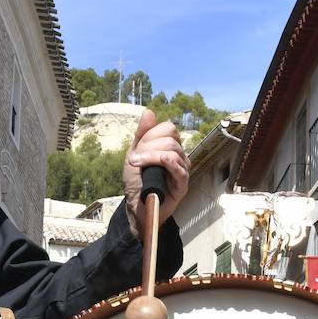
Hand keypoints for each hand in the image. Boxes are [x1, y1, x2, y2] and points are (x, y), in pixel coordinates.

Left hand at [123, 109, 188, 236]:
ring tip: (138, 165)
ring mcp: (182, 170)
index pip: (168, 128)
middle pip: (170, 138)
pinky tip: (159, 163)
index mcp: (168, 147)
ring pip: (173, 151)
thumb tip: (149, 112)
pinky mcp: (182, 184)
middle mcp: (179, 156)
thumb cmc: (137, 182)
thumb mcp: (134, 154)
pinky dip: (168, 162)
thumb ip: (142, 134)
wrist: (136, 206)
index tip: (137, 149)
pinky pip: (179, 167)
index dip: (151, 134)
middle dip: (149, 146)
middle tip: (135, 160)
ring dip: (151, 155)